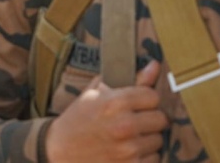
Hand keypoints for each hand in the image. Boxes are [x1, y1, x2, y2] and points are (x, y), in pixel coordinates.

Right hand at [44, 59, 166, 161]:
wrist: (59, 151)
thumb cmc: (78, 119)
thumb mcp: (96, 93)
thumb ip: (131, 79)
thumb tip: (156, 65)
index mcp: (114, 102)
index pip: (153, 96)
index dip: (145, 99)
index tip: (136, 103)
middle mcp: (124, 125)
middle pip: (161, 119)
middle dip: (149, 118)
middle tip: (134, 120)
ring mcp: (128, 150)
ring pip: (158, 140)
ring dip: (147, 138)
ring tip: (129, 137)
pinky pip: (154, 158)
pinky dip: (144, 156)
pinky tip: (127, 151)